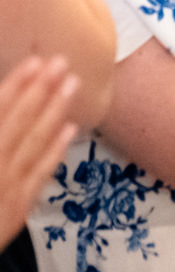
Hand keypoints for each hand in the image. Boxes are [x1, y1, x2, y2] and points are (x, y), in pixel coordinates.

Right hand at [0, 56, 78, 243]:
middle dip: (40, 90)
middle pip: (18, 123)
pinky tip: (70, 128)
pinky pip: (40, 174)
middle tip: (60, 61)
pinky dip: (56, 150)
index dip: (14, 87)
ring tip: (71, 83)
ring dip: (54, 111)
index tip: (33, 62)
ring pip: (34, 144)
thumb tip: (1, 109)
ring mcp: (6, 190)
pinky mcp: (17, 209)